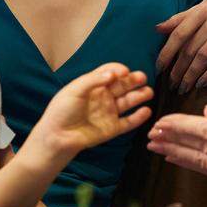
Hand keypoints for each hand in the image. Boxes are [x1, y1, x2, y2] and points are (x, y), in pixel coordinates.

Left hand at [37, 62, 153, 157]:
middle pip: (122, 85)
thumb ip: (93, 80)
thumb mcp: (74, 90)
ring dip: (139, 96)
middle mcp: (103, 97)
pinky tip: (146, 110)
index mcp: (93, 85)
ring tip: (148, 92)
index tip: (124, 71)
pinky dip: (139, 117)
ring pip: (128, 102)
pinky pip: (128, 122)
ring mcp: (108, 112)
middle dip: (133, 80)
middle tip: (142, 78)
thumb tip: (113, 74)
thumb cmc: (61, 111)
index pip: (110, 72)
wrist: (58, 137)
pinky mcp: (112, 128)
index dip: (118, 70)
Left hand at [146, 105, 206, 189]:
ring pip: (202, 159)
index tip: (162, 122)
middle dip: (172, 139)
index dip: (181, 126)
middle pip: (199, 146)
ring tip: (156, 146)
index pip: (204, 130)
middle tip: (151, 134)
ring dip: (176, 152)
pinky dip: (191, 164)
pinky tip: (173, 159)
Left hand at [155, 0, 206, 91]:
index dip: (166, 52)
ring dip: (191, 75)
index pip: (179, 33)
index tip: (159, 68)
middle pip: (190, 48)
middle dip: (178, 69)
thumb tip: (158, 28)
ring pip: (203, 56)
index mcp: (204, 9)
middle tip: (172, 83)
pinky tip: (203, 84)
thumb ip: (183, 18)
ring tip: (185, 86)